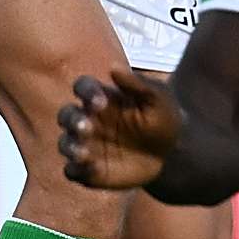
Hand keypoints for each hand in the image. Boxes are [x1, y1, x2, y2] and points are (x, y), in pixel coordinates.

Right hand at [58, 70, 180, 191]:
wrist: (173, 154)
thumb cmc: (163, 119)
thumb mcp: (158, 98)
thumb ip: (138, 84)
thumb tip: (114, 68)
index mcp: (101, 98)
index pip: (83, 88)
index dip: (86, 92)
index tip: (100, 101)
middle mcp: (88, 120)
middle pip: (67, 115)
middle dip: (73, 121)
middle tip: (87, 128)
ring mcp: (87, 145)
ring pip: (65, 144)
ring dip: (70, 147)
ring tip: (83, 153)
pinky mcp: (89, 170)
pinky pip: (73, 171)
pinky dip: (77, 170)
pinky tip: (94, 169)